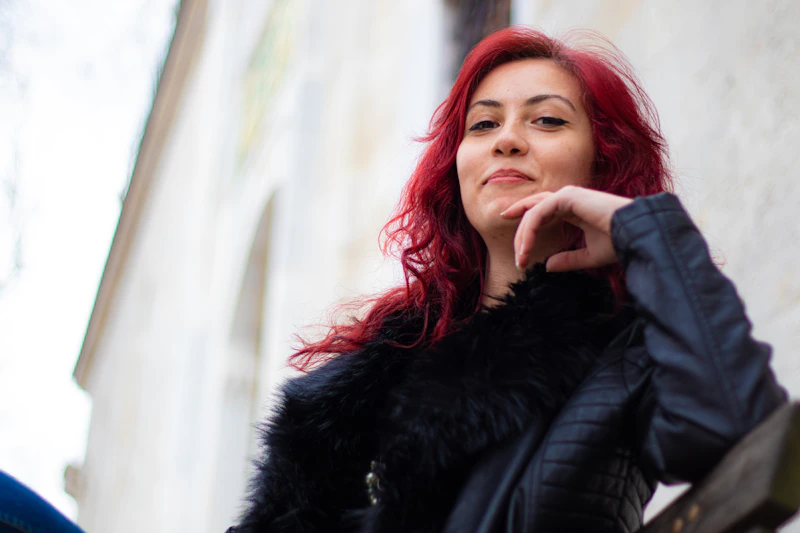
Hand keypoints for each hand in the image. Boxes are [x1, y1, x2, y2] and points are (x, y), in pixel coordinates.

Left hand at [501, 186, 633, 271]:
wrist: (635, 234)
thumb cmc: (619, 243)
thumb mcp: (589, 256)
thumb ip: (568, 260)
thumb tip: (547, 266)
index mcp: (573, 208)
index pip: (541, 212)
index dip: (526, 227)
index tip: (518, 250)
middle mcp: (568, 198)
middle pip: (533, 210)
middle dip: (520, 232)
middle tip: (517, 257)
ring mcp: (568, 195)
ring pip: (533, 212)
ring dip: (523, 236)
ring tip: (521, 259)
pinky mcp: (567, 197)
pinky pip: (538, 213)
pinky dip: (529, 231)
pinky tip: (526, 248)